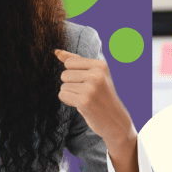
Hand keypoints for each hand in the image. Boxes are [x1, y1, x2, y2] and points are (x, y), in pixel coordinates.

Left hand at [55, 49, 139, 171]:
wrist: (115, 120)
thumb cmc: (102, 95)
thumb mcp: (94, 75)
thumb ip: (75, 62)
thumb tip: (56, 51)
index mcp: (101, 65)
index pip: (69, 62)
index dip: (73, 74)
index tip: (87, 82)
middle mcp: (97, 75)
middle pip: (64, 75)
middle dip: (71, 85)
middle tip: (87, 93)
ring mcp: (91, 88)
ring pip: (63, 86)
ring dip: (70, 94)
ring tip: (86, 99)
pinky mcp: (84, 101)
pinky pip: (63, 95)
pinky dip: (69, 101)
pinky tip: (82, 105)